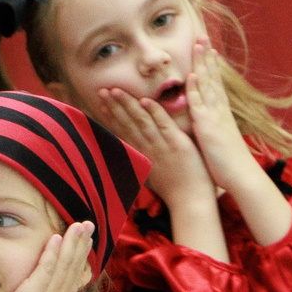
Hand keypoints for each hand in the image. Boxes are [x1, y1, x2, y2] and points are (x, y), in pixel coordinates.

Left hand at [0, 220, 93, 291]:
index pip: (76, 273)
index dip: (82, 255)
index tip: (87, 240)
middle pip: (75, 265)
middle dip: (82, 243)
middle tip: (89, 225)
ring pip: (65, 263)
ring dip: (72, 242)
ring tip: (79, 224)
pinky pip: (46, 267)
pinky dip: (52, 252)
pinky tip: (57, 237)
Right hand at [94, 86, 211, 212]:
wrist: (190, 201)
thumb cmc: (175, 189)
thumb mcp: (154, 173)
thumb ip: (146, 158)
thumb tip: (137, 151)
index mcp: (142, 153)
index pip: (123, 130)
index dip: (112, 115)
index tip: (102, 102)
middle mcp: (147, 148)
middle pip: (127, 123)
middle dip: (114, 105)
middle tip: (102, 90)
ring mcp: (161, 145)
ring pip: (141, 121)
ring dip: (127, 104)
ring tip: (115, 90)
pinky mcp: (177, 144)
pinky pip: (163, 124)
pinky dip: (154, 112)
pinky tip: (144, 100)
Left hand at [182, 37, 251, 183]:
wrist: (240, 176)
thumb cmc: (227, 162)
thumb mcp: (219, 138)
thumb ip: (213, 126)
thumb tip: (209, 120)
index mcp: (220, 113)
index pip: (214, 84)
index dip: (210, 66)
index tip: (207, 49)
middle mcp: (219, 110)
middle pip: (212, 78)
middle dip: (206, 57)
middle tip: (202, 37)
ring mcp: (214, 117)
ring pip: (207, 86)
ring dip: (202, 65)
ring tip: (198, 46)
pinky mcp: (208, 128)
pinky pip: (201, 106)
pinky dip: (197, 90)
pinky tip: (193, 76)